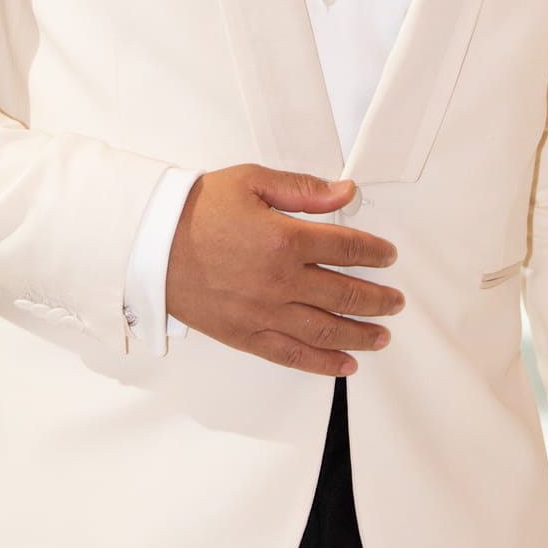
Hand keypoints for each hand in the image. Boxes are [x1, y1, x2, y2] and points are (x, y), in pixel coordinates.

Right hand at [165, 164, 403, 375]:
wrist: (151, 243)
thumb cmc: (198, 208)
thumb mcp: (251, 181)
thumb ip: (303, 189)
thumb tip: (346, 192)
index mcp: (286, 239)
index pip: (347, 247)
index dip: (374, 252)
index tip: (388, 256)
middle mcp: (282, 282)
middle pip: (345, 293)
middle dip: (377, 298)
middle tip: (396, 301)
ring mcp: (265, 314)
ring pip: (326, 330)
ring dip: (361, 334)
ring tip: (382, 336)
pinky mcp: (246, 336)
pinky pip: (293, 356)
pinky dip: (323, 364)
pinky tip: (346, 365)